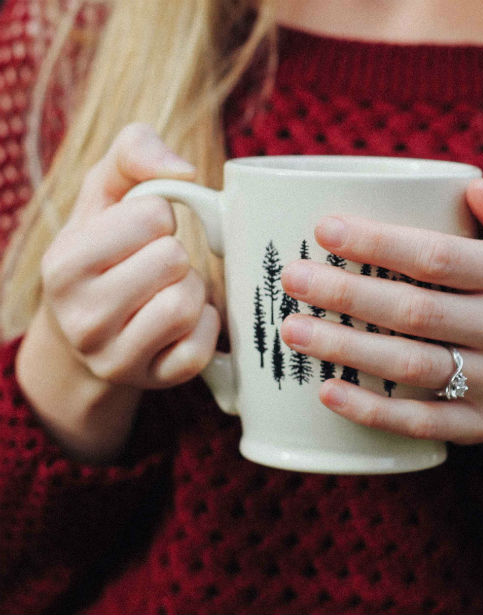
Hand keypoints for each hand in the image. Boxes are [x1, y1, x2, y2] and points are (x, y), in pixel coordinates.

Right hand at [41, 123, 219, 388]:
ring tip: (167, 291)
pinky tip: (183, 321)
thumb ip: (133, 153)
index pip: (153, 216)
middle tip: (157, 267)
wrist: (87, 329)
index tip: (142, 234)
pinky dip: (204, 325)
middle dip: (175, 255)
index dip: (158, 217)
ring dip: (191, 289)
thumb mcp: (103, 195)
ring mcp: (116, 358)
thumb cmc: (103, 251)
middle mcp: (82, 319)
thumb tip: (183, 171)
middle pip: (174, 260)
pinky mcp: (152, 381)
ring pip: (188, 303)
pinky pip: (201, 347)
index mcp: (63, 265)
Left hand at [281, 179, 482, 476]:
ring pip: (411, 365)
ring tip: (292, 330)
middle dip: (347, 294)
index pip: (437, 256)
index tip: (322, 229)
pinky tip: (326, 391)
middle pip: (415, 311)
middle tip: (292, 279)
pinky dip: (372, 410)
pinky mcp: (479, 423)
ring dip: (346, 348)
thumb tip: (476, 186)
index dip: (377, 243)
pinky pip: (421, 421)